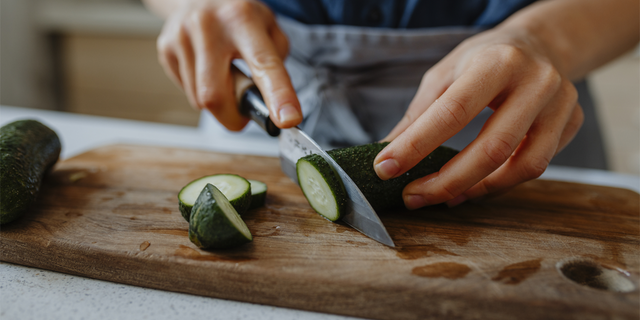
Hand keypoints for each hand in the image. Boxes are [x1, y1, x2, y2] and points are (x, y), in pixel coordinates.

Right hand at [155, 0, 301, 129]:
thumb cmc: (239, 17)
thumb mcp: (268, 27)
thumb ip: (276, 63)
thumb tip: (274, 103)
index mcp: (242, 19)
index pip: (263, 63)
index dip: (277, 95)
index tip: (287, 120)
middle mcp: (209, 25)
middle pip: (216, 96)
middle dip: (232, 117)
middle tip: (243, 113)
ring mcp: (182, 36)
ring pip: (199, 100)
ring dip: (217, 103)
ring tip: (223, 77)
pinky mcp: (165, 47)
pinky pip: (186, 92)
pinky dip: (201, 92)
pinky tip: (206, 71)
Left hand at [374, 24, 583, 208]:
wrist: (541, 44)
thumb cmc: (485, 59)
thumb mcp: (446, 74)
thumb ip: (418, 115)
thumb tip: (387, 153)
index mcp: (497, 62)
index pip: (453, 112)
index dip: (416, 145)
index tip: (386, 169)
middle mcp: (536, 82)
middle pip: (492, 148)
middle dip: (446, 182)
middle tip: (412, 196)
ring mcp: (561, 105)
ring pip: (523, 167)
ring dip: (476, 190)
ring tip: (443, 196)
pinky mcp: (572, 124)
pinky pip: (536, 166)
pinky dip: (500, 183)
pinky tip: (474, 186)